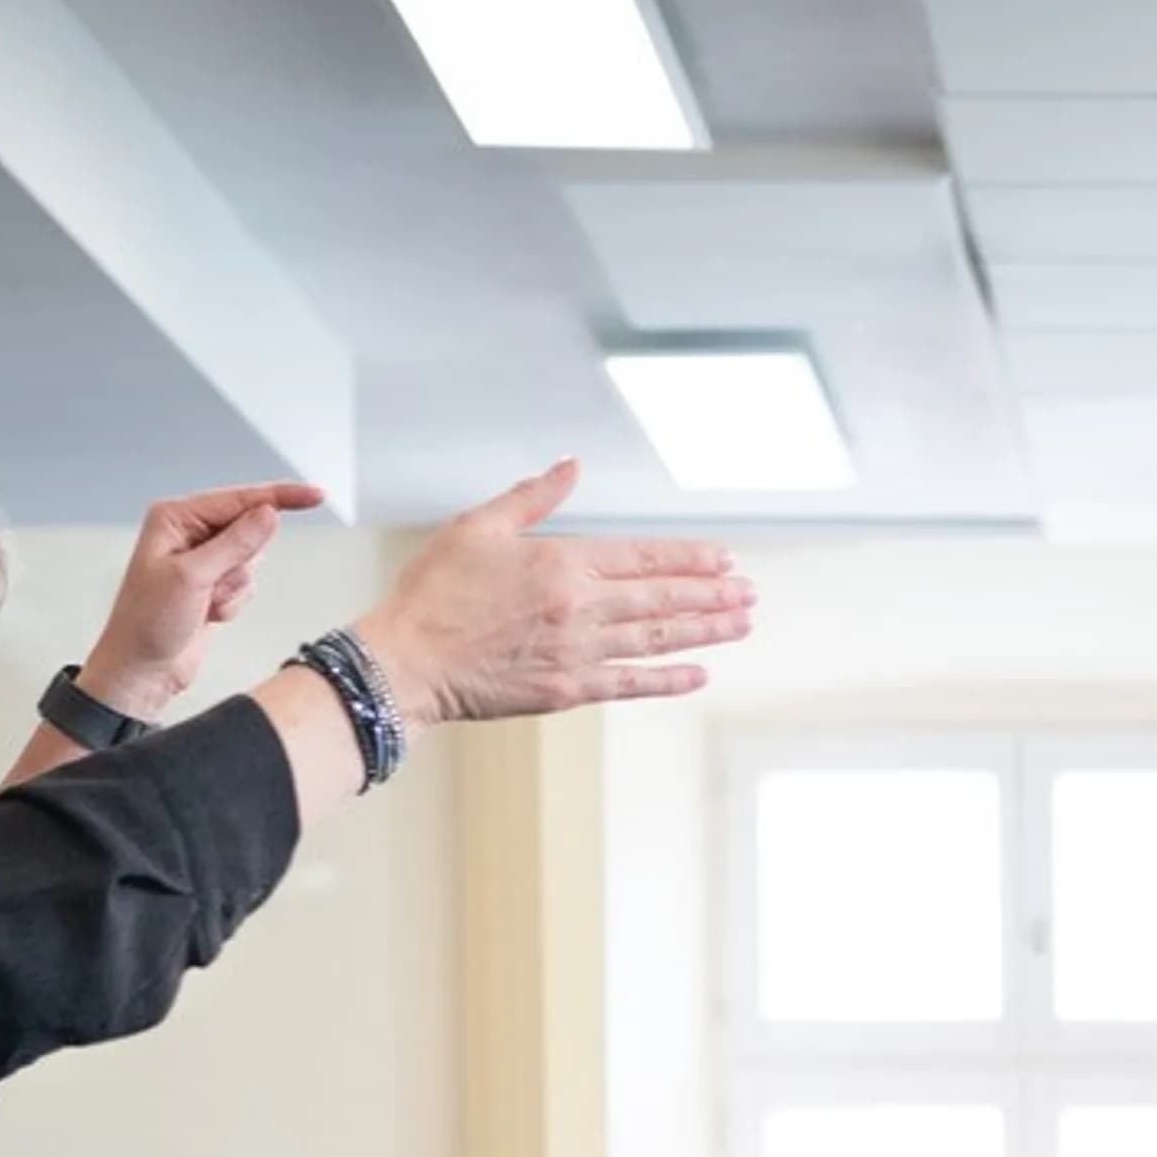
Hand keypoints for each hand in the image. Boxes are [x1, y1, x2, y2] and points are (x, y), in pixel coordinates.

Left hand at [80, 481, 324, 718]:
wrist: (142, 670)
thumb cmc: (148, 623)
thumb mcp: (192, 577)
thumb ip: (235, 543)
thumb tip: (270, 514)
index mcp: (176, 517)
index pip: (239, 499)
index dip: (280, 497)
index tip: (315, 495)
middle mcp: (190, 532)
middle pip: (249, 531)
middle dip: (240, 564)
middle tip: (212, 587)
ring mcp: (203, 559)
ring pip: (251, 561)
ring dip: (235, 588)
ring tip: (204, 604)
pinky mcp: (214, 583)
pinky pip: (246, 585)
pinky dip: (233, 603)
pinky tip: (208, 614)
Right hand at [355, 459, 754, 727]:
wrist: (407, 662)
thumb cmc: (433, 594)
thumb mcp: (478, 526)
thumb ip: (533, 497)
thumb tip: (572, 465)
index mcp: (561, 562)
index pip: (642, 556)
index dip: (688, 558)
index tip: (724, 558)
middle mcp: (579, 607)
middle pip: (662, 598)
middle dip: (712, 593)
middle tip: (750, 592)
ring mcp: (578, 652)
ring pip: (656, 639)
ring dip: (705, 631)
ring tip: (742, 623)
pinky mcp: (568, 690)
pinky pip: (631, 684)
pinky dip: (669, 680)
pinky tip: (700, 674)